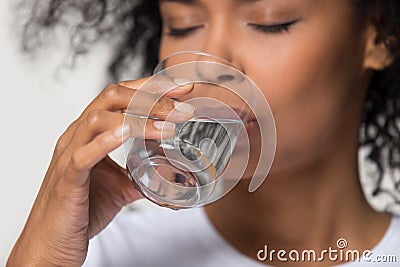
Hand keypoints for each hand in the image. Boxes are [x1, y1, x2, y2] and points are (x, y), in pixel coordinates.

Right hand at [7, 77, 193, 266]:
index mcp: (90, 133)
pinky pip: (83, 154)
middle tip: (181, 106)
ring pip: (98, 119)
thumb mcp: (120, 187)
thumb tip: (170, 173)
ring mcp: (70, 155)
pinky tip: (126, 133)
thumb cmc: (81, 209)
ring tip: (167, 127)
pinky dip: (105, 141)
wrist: (53, 243)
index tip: (181, 89)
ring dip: (137, 119)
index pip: (120, 96)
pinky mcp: (67, 179)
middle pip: (112, 97)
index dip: (151, 87)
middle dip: (150, 97)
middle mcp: (78, 136)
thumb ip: (141, 174)